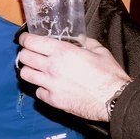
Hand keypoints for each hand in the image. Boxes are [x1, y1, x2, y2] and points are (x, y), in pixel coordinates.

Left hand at [16, 33, 130, 120]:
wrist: (115, 100)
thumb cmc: (109, 75)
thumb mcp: (99, 51)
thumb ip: (84, 41)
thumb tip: (78, 38)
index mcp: (62, 52)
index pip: (31, 42)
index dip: (25, 39)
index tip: (26, 39)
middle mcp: (52, 67)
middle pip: (24, 57)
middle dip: (25, 53)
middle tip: (31, 53)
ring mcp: (51, 85)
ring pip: (25, 74)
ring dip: (29, 70)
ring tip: (36, 69)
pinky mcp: (53, 100)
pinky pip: (38, 92)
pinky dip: (41, 88)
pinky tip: (49, 86)